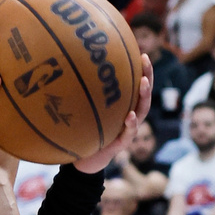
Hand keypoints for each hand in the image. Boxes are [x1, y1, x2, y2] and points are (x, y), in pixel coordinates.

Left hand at [74, 54, 152, 173]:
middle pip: (144, 95)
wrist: (84, 160)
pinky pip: (127, 134)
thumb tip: (68, 70)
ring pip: (141, 112)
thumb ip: (83, 96)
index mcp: (123, 108)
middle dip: (147, 77)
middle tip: (145, 62)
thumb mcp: (84, 111)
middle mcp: (129, 117)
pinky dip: (130, 125)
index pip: (136, 87)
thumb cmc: (85, 132)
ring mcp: (127, 131)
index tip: (141, 53)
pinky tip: (129, 115)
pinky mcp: (120, 144)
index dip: (142, 71)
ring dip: (143, 97)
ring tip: (143, 82)